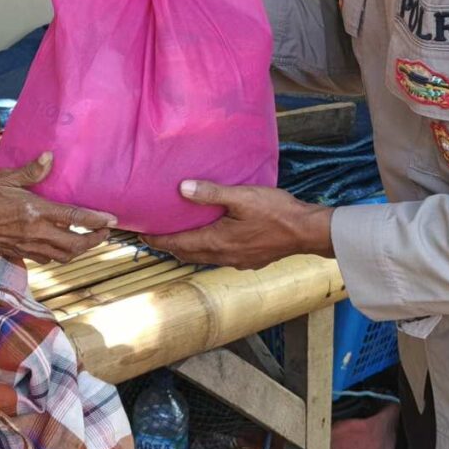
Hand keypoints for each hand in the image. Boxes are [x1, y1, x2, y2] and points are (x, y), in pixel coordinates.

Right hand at [0, 153, 115, 263]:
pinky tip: (60, 243)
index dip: (96, 221)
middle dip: (93, 241)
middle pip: (74, 246)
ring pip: (62, 256)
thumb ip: (31, 172)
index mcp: (34, 213)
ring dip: (79, 250)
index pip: (74, 219)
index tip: (112, 220)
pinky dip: (59, 254)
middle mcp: (34, 234)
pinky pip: (46, 259)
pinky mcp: (18, 253)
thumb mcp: (4, 179)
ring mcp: (27, 247)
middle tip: (104, 232)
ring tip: (88, 238)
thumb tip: (50, 158)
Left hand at [142, 180, 333, 269]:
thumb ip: (212, 192)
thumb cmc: (277, 212)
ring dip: (188, 248)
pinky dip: (206, 249)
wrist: (308, 231)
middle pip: (187, 254)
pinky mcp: (249, 259)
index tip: (140, 237)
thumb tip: (182, 188)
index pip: (178, 244)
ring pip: (203, 257)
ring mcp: (237, 260)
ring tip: (178, 234)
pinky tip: (211, 237)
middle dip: (169, 245)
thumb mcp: (242, 196)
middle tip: (155, 235)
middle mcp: (223, 256)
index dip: (157, 241)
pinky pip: (219, 257)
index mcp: (217, 241)